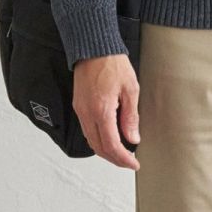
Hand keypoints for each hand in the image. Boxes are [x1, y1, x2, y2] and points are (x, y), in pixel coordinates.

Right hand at [72, 54, 140, 169]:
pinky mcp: (78, 105)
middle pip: (98, 147)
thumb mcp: (130, 89)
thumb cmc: (112, 63)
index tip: (134, 163)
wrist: (93, 47)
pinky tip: (109, 137)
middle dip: (114, 159)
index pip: (112, 145)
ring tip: (121, 152)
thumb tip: (133, 139)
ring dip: (105, 150)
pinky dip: (98, 139)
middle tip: (129, 161)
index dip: (123, 159)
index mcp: (101, 111)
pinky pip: (86, 130)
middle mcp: (87, 113)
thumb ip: (131, 117)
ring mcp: (80, 110)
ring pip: (91, 140)